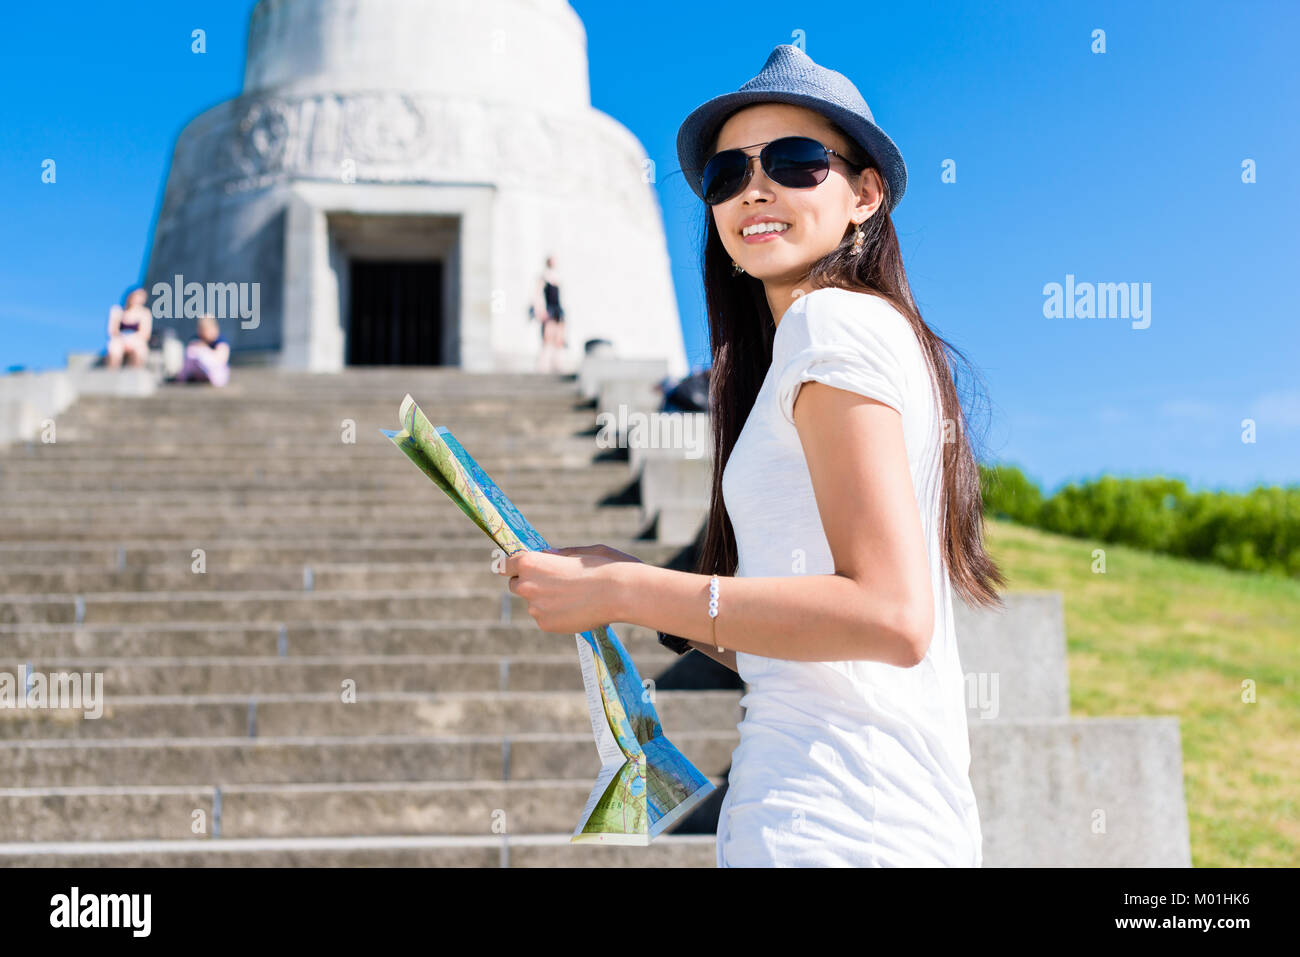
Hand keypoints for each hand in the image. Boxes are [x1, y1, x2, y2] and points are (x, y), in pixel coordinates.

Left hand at [499, 544, 642, 633]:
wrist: (620, 594)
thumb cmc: (603, 566)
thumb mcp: (581, 551)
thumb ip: (558, 555)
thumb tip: (547, 556)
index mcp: (531, 562)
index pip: (504, 565)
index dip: (511, 566)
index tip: (517, 568)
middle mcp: (527, 585)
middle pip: (515, 586)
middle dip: (528, 583)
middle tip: (552, 582)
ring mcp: (535, 608)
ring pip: (533, 604)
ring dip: (545, 600)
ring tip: (574, 596)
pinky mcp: (546, 625)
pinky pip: (545, 618)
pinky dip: (556, 615)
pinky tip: (577, 608)